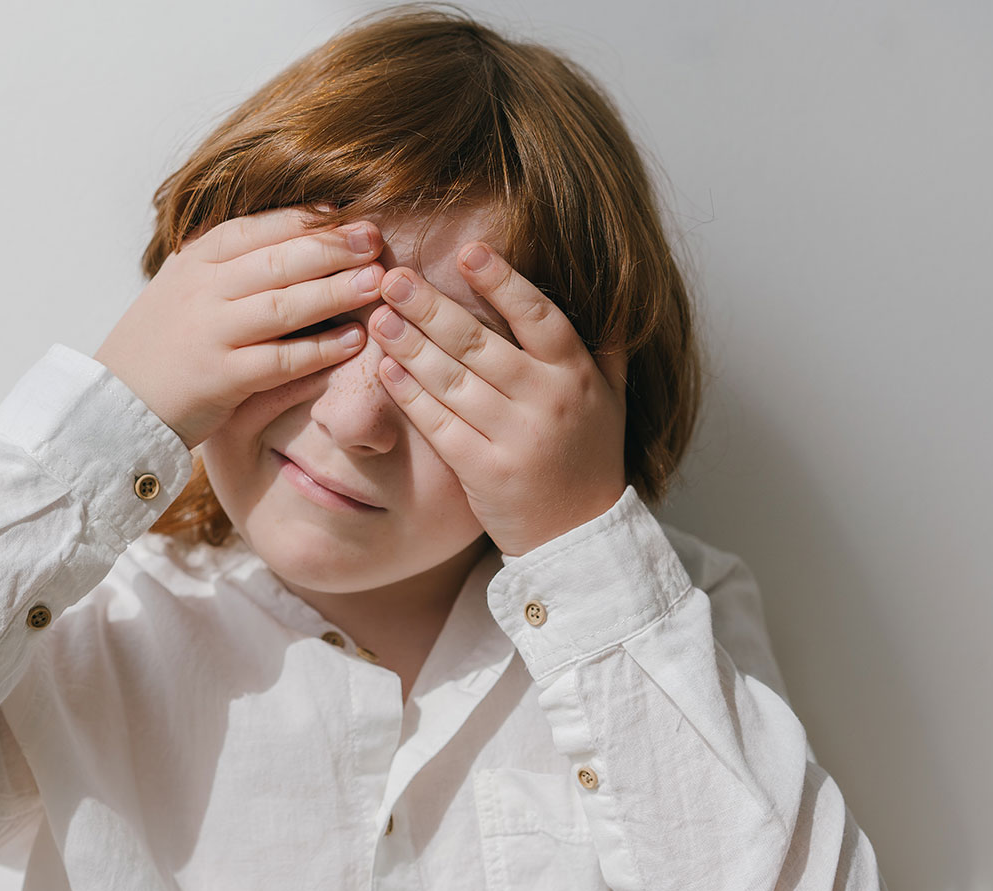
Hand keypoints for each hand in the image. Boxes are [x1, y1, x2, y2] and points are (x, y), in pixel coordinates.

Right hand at [95, 206, 384, 449]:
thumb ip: (226, 264)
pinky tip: (354, 341)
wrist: (114, 405)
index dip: (307, 220)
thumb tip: (291, 235)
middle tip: (374, 241)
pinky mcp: (220, 379)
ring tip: (376, 282)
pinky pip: (281, 360)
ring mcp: (210, 334)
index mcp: (194, 262)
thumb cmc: (160, 346)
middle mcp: (201, 291)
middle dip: (332, 247)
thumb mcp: (182, 289)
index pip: (258, 228)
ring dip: (335, 291)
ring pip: (284, 305)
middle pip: (278, 260)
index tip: (348, 214)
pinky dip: (320, 350)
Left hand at [367, 243, 628, 556]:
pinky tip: (386, 369)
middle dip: (433, 307)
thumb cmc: (589, 458)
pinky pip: (439, 425)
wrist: (580, 538)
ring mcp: (514, 438)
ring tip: (380, 315)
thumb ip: (606, 347)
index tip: (469, 250)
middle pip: (480, 345)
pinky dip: (410, 396)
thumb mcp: (612, 399)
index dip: (503, 282)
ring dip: (411, 345)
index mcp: (575, 375)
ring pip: (453, 381)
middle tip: (395, 276)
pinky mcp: (484, 472)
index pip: (538, 316)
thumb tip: (612, 293)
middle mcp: (547, 401)